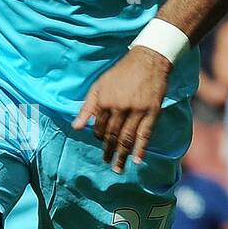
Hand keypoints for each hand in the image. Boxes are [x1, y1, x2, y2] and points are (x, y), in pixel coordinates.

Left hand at [73, 46, 170, 172]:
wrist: (148, 60)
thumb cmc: (121, 73)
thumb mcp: (99, 86)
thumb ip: (87, 107)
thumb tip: (75, 127)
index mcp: (104, 102)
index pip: (99, 127)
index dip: (99, 137)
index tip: (102, 143)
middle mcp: (119, 108)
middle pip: (112, 136)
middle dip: (108, 151)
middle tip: (107, 163)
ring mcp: (137, 111)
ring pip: (127, 138)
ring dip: (121, 155)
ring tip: (118, 168)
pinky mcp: (152, 112)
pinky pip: (145, 134)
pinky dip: (141, 149)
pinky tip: (137, 160)